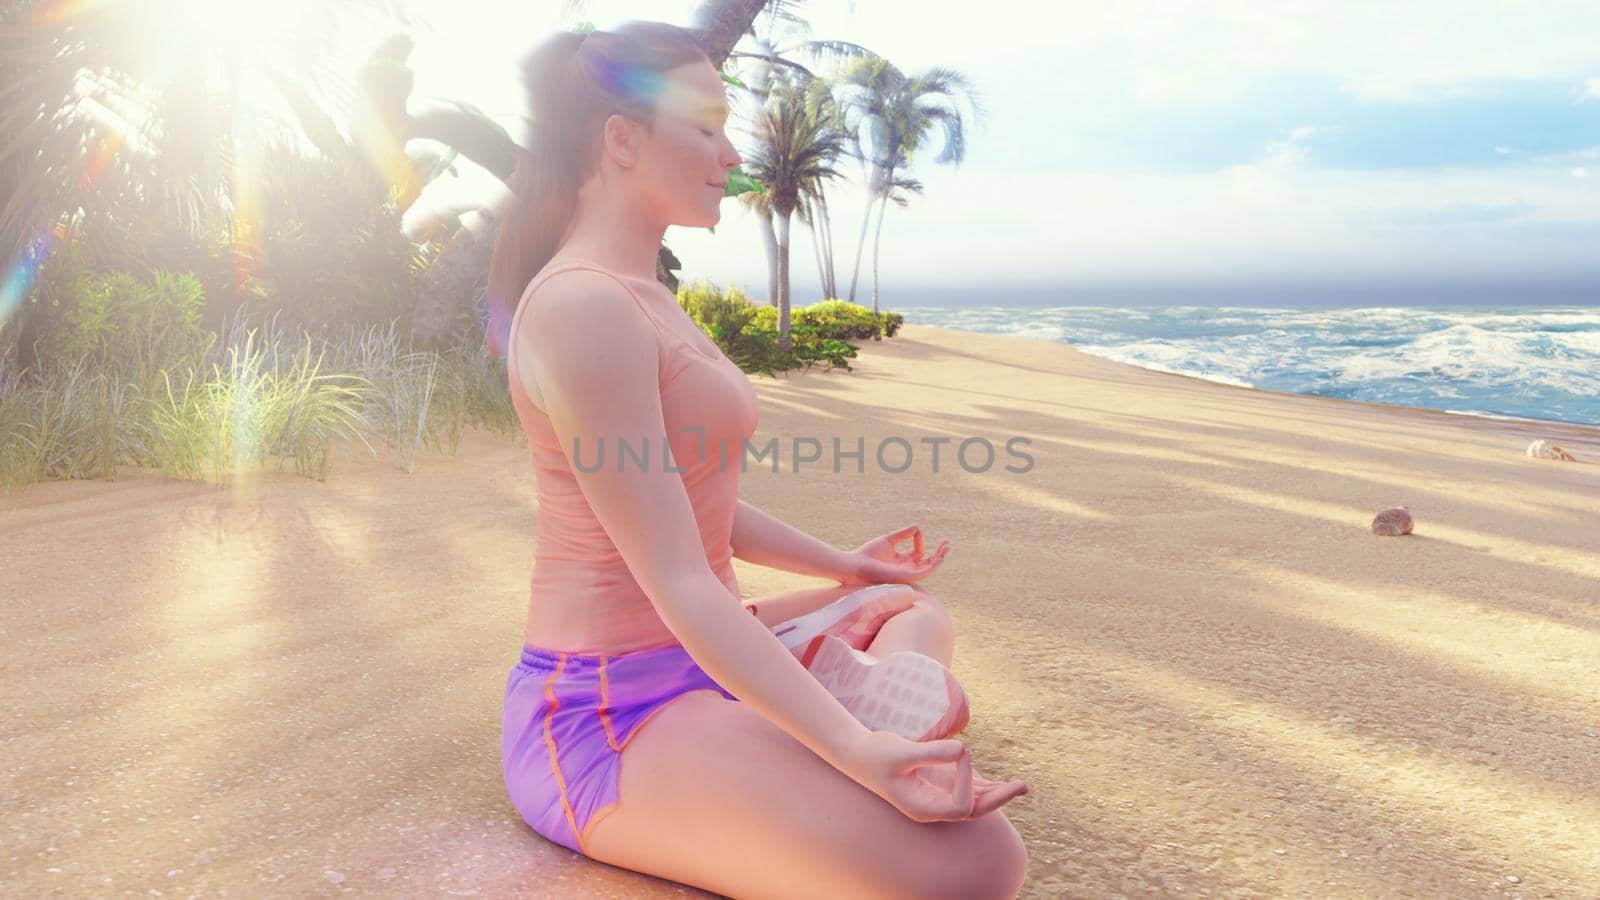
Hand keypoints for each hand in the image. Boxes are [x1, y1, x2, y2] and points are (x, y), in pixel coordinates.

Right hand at [838, 730, 1028, 822]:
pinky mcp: (939, 782)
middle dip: (998, 798)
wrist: (860, 753)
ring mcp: (937, 795)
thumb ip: (932, 752)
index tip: (961, 750)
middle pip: (973, 810)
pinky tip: (1003, 781)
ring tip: (1022, 786)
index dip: (966, 780)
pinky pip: (967, 788)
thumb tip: (963, 749)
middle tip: (1022, 786)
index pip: (960, 805)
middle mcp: (933, 806)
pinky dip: (985, 784)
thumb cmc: (876, 754)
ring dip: (997, 793)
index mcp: (923, 808)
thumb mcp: (902, 752)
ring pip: (974, 801)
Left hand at [839, 524, 950, 586]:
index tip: (917, 531)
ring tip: (947, 547)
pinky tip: (939, 556)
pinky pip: (925, 572)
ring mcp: (908, 574)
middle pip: (927, 562)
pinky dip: (934, 565)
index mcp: (901, 561)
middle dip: (939, 553)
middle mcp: (906, 569)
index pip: (918, 553)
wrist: (858, 565)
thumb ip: (903, 534)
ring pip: (929, 568)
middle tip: (947, 543)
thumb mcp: (889, 540)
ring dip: (939, 558)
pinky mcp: (907, 577)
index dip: (920, 540)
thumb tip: (918, 528)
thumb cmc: (869, 554)